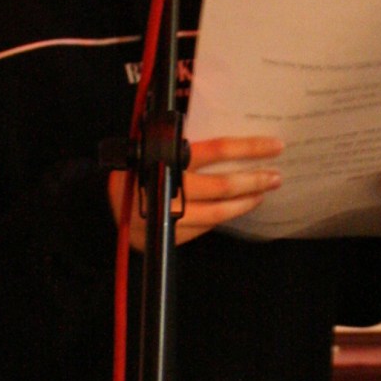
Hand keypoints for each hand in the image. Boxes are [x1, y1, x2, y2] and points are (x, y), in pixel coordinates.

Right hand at [108, 136, 282, 248]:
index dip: (249, 148)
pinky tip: (233, 209)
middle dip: (255, 181)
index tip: (275, 146)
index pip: (217, 150)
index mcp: (167, 159)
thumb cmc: (133, 170)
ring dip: (244, 203)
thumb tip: (227, 143)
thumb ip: (179, 145)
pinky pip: (206, 227)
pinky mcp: (172, 237)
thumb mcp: (152, 148)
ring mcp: (172, 217)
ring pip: (219, 213)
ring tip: (260, 194)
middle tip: (276, 177)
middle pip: (224, 187)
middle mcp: (170, 190)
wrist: (104, 208)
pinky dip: (221, 218)